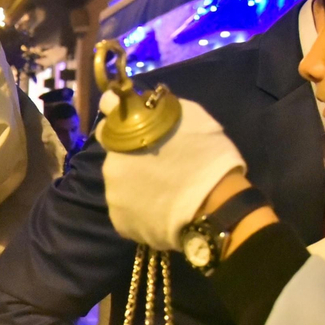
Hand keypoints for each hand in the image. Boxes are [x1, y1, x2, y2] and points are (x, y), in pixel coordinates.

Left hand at [100, 98, 245, 249]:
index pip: (107, 123)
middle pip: (115, 158)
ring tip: (162, 191)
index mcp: (124, 136)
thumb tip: (138, 99)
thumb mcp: (188, 115)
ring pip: (121, 186)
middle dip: (130, 158)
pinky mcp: (121, 224)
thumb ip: (155, 107)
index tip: (134, 128)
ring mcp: (114, 198)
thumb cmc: (207, 155)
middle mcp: (110, 166)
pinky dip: (139, 209)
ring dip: (135, 185)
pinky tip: (160, 209)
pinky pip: (127, 211)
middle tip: (159, 165)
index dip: (120, 124)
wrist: (217, 206)